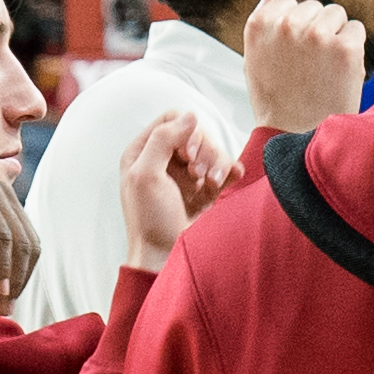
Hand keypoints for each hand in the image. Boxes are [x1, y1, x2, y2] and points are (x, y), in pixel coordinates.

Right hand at [0, 150, 40, 303]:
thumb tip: (1, 273)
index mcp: (5, 206)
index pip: (27, 244)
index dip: (22, 274)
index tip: (7, 301)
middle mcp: (7, 198)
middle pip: (30, 246)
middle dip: (21, 280)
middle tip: (5, 309)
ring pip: (20, 244)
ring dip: (14, 278)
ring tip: (2, 303)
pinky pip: (1, 238)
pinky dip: (3, 265)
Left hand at [118, 109, 236, 272]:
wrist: (165, 257)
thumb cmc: (149, 219)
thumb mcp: (146, 176)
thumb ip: (163, 140)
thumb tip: (190, 116)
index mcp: (142, 152)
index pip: (172, 119)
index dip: (186, 131)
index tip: (188, 155)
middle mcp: (163, 160)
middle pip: (196, 133)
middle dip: (204, 150)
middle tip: (200, 174)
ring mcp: (184, 175)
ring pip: (212, 149)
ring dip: (217, 162)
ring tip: (213, 183)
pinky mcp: (203, 189)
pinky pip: (224, 168)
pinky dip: (230, 171)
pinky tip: (230, 179)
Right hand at [244, 0, 365, 135]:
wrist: (298, 136)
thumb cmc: (277, 102)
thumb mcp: (254, 62)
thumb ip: (263, 25)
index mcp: (260, 26)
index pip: (287, 2)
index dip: (294, 26)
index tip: (293, 51)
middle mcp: (287, 25)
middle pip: (314, 7)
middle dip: (316, 29)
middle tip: (309, 65)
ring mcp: (317, 35)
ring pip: (337, 14)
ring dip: (335, 35)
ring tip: (323, 67)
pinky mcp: (345, 47)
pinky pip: (356, 29)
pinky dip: (353, 47)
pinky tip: (339, 70)